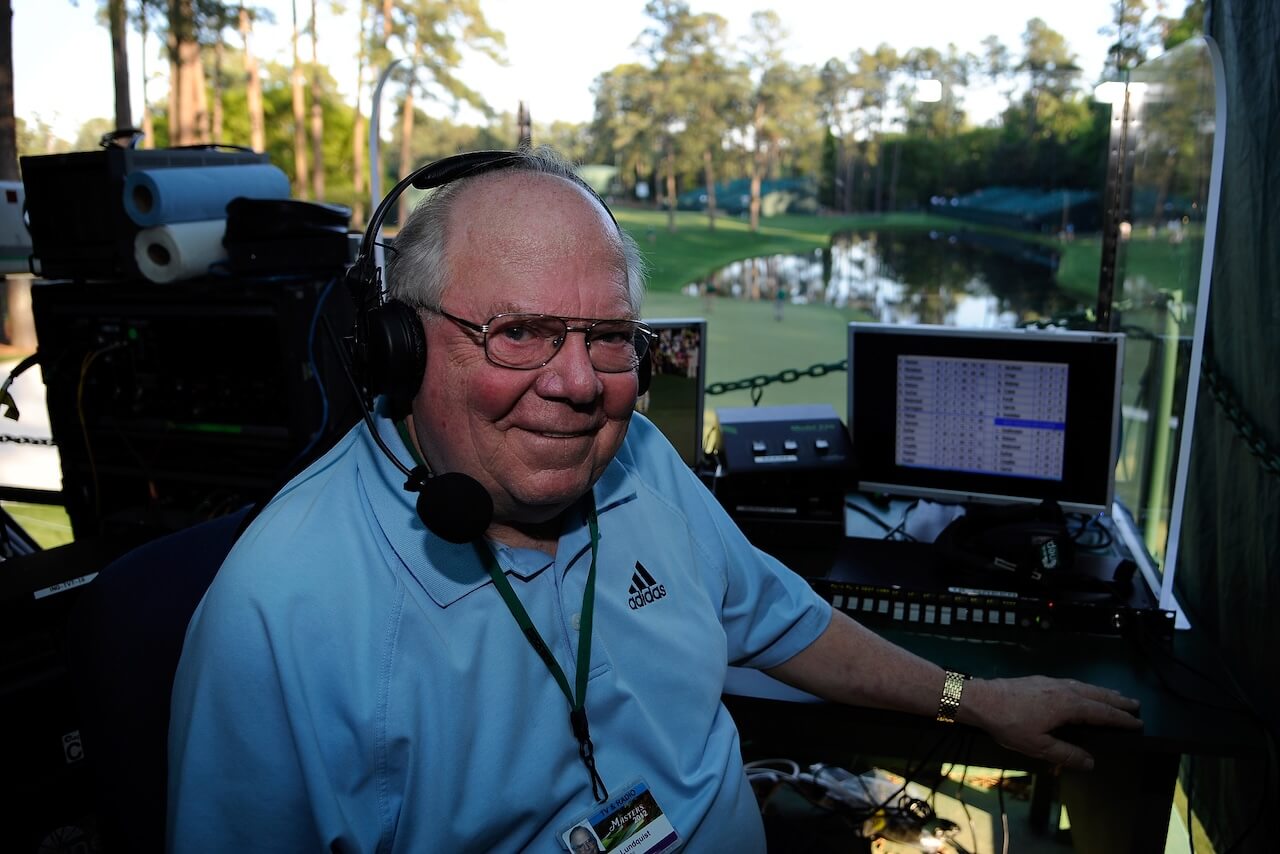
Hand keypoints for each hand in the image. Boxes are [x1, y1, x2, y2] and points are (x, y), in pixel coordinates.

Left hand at [962, 675, 1141, 769]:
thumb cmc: (1010, 724)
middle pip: (1097, 695)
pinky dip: (1085, 687)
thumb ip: (1065, 754)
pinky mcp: (1040, 680)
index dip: (1121, 719)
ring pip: (1084, 686)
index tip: (1138, 721)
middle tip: (1135, 704)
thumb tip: (1090, 762)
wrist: (981, 699)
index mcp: (1068, 705)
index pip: (1102, 713)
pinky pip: (1072, 683)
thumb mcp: (1038, 746)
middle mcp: (1064, 689)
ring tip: (1115, 696)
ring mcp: (1051, 682)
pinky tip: (1082, 690)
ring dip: (1102, 692)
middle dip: (1117, 701)